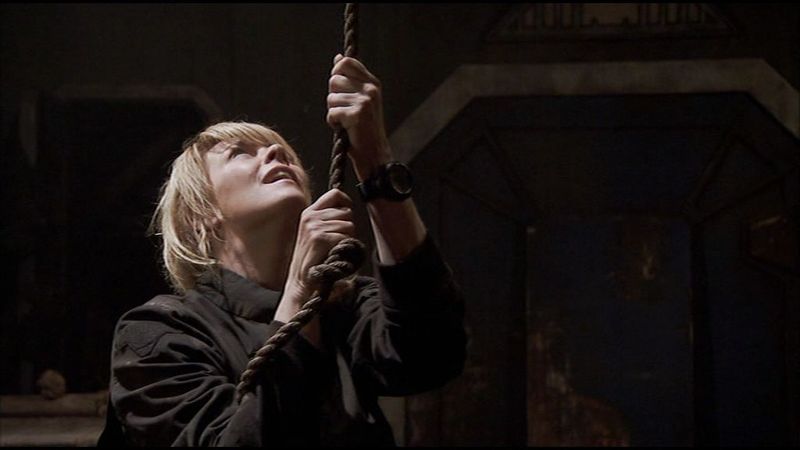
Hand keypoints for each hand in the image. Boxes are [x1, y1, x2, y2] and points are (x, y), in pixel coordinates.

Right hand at [281, 189, 354, 306]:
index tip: (347, 214)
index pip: (335, 194)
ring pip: (349, 224)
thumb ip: (327, 217)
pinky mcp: (320, 238)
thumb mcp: (314, 231)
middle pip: (346, 211)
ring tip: (334, 248)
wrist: (300, 280)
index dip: (346, 202)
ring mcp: (315, 227)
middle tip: (337, 240)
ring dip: (347, 238)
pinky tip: (333, 254)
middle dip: (347, 226)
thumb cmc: (312, 257)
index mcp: (309, 212)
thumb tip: (348, 207)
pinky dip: (344, 247)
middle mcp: (311, 217)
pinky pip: (346, 237)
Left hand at [327, 54, 391, 179]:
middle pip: (334, 80)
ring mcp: (365, 102)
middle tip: (345, 111)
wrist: (374, 155)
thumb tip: (338, 58)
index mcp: (373, 83)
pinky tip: (344, 129)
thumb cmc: (364, 128)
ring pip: (331, 97)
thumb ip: (350, 79)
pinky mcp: (357, 115)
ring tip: (346, 122)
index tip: (340, 90)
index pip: (346, 63)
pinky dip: (333, 123)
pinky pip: (332, 113)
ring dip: (333, 112)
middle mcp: (371, 90)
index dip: (336, 74)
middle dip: (333, 97)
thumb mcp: (359, 99)